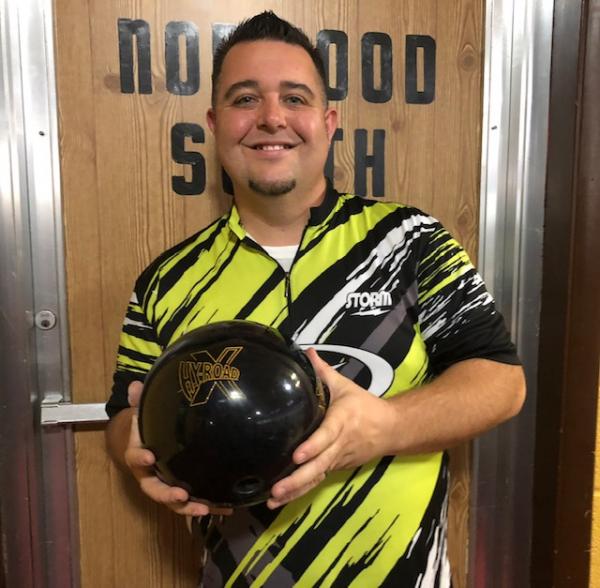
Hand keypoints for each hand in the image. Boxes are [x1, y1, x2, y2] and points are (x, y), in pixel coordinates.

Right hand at [124, 381, 231, 516]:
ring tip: (205, 509)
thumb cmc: (147, 428)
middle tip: (181, 495)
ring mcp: (167, 486)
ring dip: (189, 507)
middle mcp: (151, 476)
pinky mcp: (184, 491)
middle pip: (155, 490)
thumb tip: (137, 383)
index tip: (150, 455)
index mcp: (139, 456)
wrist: (149, 445)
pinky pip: (195, 501)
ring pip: (175, 502)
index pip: (135, 457)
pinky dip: (211, 506)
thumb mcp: (143, 413)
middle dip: (168, 494)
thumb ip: (141, 400)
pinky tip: (227, 507)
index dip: (140, 457)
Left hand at [267, 349, 393, 508]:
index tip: (297, 456)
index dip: (313, 446)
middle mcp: (340, 444)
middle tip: (276, 489)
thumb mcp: (345, 385)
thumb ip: (322, 371)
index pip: (327, 435)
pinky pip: (317, 480)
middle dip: (297, 478)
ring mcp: (338, 460)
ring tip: (273, 498)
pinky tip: (280, 500)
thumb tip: (304, 352)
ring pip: (317, 477)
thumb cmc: (364, 405)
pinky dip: (300, 491)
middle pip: (319, 464)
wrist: (391, 428)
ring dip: (296, 490)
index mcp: (343, 420)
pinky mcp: (336, 468)